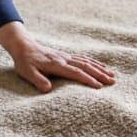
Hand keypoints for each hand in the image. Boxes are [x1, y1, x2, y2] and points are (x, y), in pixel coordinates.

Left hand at [0, 22, 116, 92]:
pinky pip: (83, 58)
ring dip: (100, 68)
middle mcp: (64, 59)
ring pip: (87, 61)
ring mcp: (66, 56)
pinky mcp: (66, 56)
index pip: (75, 73)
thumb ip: (37, 80)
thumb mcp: (27, 72)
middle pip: (85, 66)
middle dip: (100, 74)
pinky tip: (101, 66)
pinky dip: (94, 62)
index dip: (87, 80)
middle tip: (112, 81)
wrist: (24, 46)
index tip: (98, 87)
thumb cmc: (25, 62)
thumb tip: (48, 89)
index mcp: (56, 64)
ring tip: (112, 75)